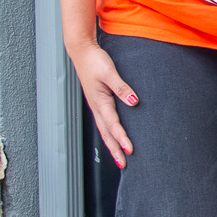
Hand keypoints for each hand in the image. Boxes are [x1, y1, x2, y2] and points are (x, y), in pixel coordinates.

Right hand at [71, 40, 137, 167]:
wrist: (82, 52)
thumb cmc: (95, 61)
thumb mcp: (110, 73)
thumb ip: (122, 88)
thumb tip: (134, 102)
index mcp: (100, 102)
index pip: (113, 125)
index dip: (122, 138)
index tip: (130, 151)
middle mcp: (97, 107)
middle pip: (106, 134)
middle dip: (115, 150)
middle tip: (124, 165)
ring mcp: (96, 105)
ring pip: (104, 130)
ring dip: (112, 144)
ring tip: (119, 157)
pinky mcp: (98, 101)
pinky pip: (103, 122)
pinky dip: (109, 133)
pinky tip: (114, 137)